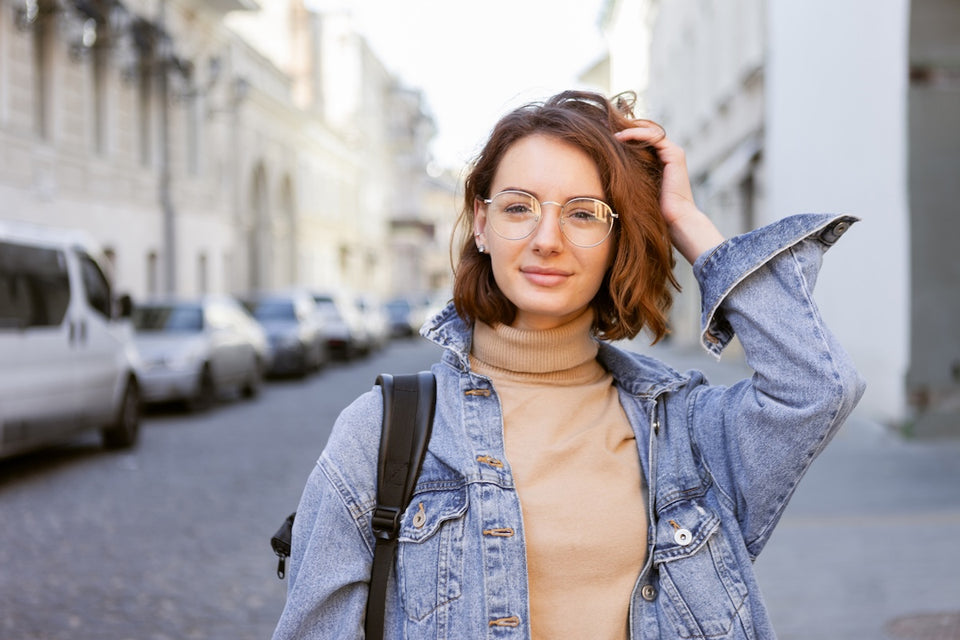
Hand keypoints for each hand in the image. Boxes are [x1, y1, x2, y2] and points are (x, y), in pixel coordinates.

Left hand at [615, 124, 724, 263]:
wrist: (675, 219)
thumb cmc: (654, 210)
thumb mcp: (636, 188)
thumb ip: (628, 175)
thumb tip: (605, 170)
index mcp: (660, 160)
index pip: (642, 139)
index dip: (625, 134)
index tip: (604, 135)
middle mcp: (668, 154)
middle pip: (645, 131)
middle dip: (626, 127)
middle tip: (604, 127)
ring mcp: (673, 153)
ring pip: (649, 131)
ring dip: (629, 128)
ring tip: (611, 131)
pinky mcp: (675, 155)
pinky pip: (654, 137)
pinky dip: (637, 133)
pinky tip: (621, 137)